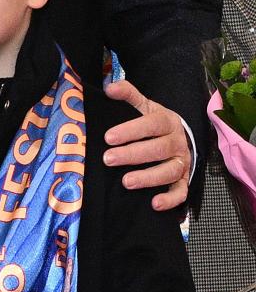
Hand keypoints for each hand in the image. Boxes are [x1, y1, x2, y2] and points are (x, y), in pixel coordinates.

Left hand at [103, 80, 190, 209]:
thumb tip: (110, 87)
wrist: (177, 138)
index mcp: (167, 121)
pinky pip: (180, 192)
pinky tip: (154, 204)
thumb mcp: (144, 106)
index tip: (108, 137)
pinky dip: (170, 199)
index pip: (151, 124)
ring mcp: (181, 162)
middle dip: (132, 155)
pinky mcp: (182, 180)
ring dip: (148, 178)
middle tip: (108, 159)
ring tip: (126, 182)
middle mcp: (176, 142)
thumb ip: (128, 95)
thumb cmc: (153, 123)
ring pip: (169, 171)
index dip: (131, 130)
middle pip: (158, 149)